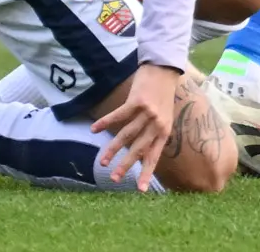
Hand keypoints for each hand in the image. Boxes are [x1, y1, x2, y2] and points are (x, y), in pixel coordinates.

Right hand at [91, 64, 180, 190]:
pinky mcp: (136, 101)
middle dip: (125, 166)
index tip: (140, 189)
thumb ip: (154, 131)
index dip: (147, 172)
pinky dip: (105, 123)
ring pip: (126, 135)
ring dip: (113, 149)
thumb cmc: (162, 93)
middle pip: (138, 149)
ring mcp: (147, 113)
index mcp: (164, 130)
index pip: (154, 156)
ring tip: (102, 161)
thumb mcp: (164, 115)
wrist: (163, 68)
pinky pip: (118, 116)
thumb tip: (140, 149)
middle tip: (114, 179)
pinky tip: (94, 130)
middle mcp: (157, 124)